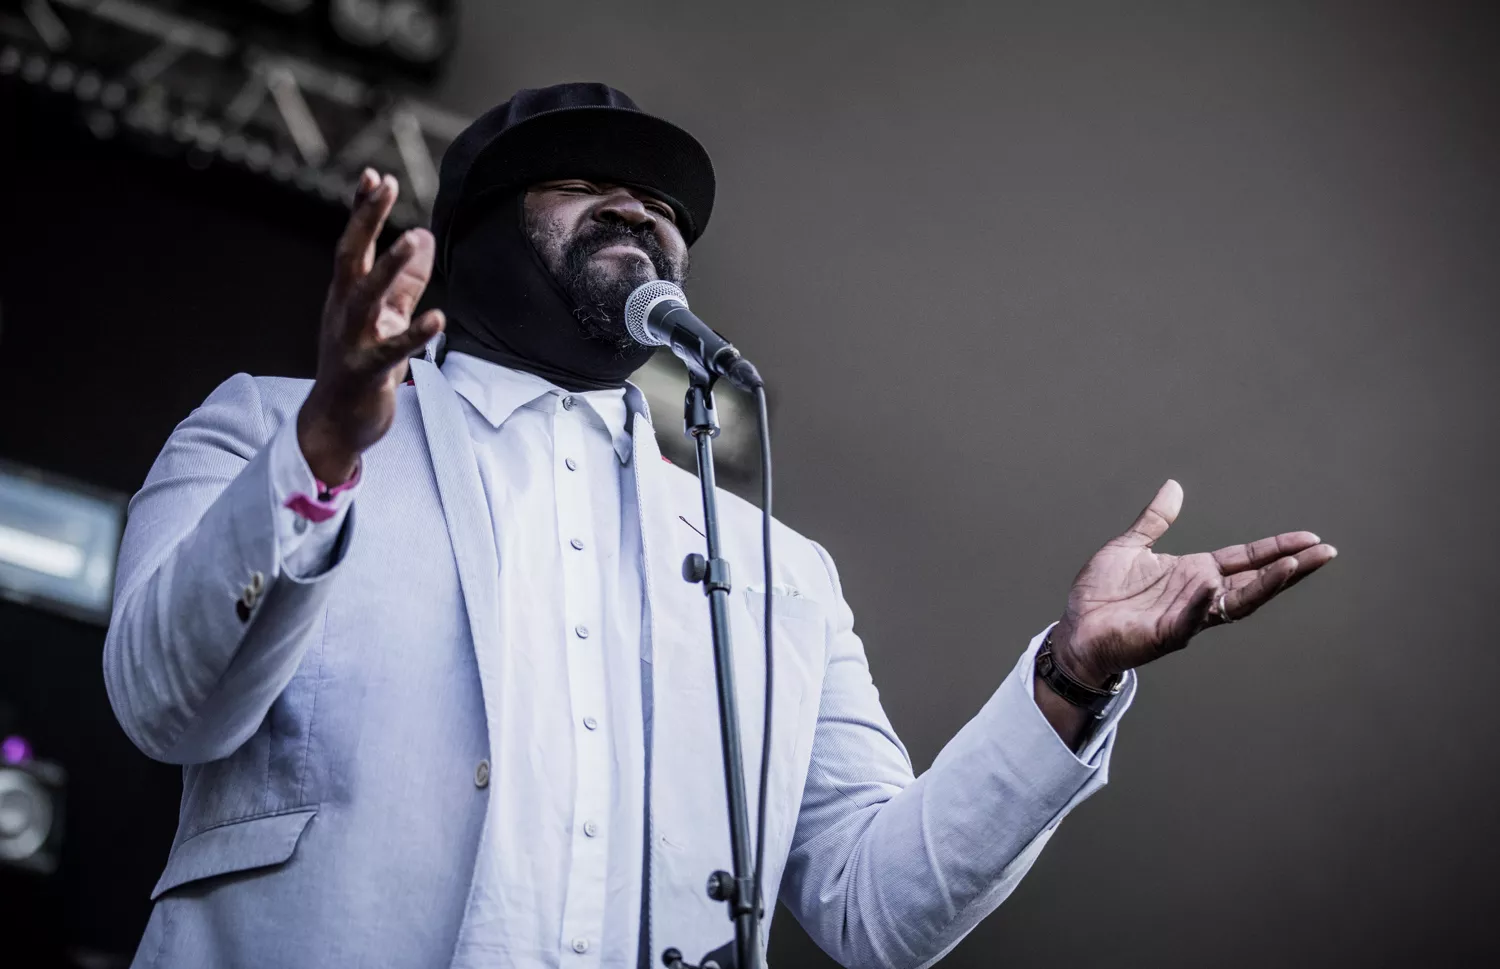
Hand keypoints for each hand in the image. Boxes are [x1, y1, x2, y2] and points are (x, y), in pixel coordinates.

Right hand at [297, 169, 443, 484]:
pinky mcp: (366, 372)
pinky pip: (391, 350)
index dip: (362, 211)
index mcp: (347, 296)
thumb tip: (424, 236)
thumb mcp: (384, 317)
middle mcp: (343, 311)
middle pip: (351, 257)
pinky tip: (439, 318)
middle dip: (365, 220)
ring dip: (388, 267)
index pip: (353, 244)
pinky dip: (414, 334)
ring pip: (367, 297)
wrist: (333, 424)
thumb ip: (406, 280)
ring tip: (411, 237)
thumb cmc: (359, 367)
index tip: (375, 175)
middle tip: (383, 184)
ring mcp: (350, 340)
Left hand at [1050, 479, 1337, 686]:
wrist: (1075, 631)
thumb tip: (1174, 487)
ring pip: (1234, 602)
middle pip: (1254, 581)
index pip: (1245, 558)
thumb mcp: (1130, 547)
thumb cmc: (1102, 595)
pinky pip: (1189, 619)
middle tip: (1324, 552)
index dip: (1276, 548)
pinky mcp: (1165, 634)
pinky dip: (1202, 604)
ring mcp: (1186, 616)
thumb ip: (1155, 520)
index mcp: (1194, 573)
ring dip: (1263, 585)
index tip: (1310, 538)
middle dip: (1290, 567)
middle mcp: (1198, 595)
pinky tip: (1214, 585)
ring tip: (1292, 565)